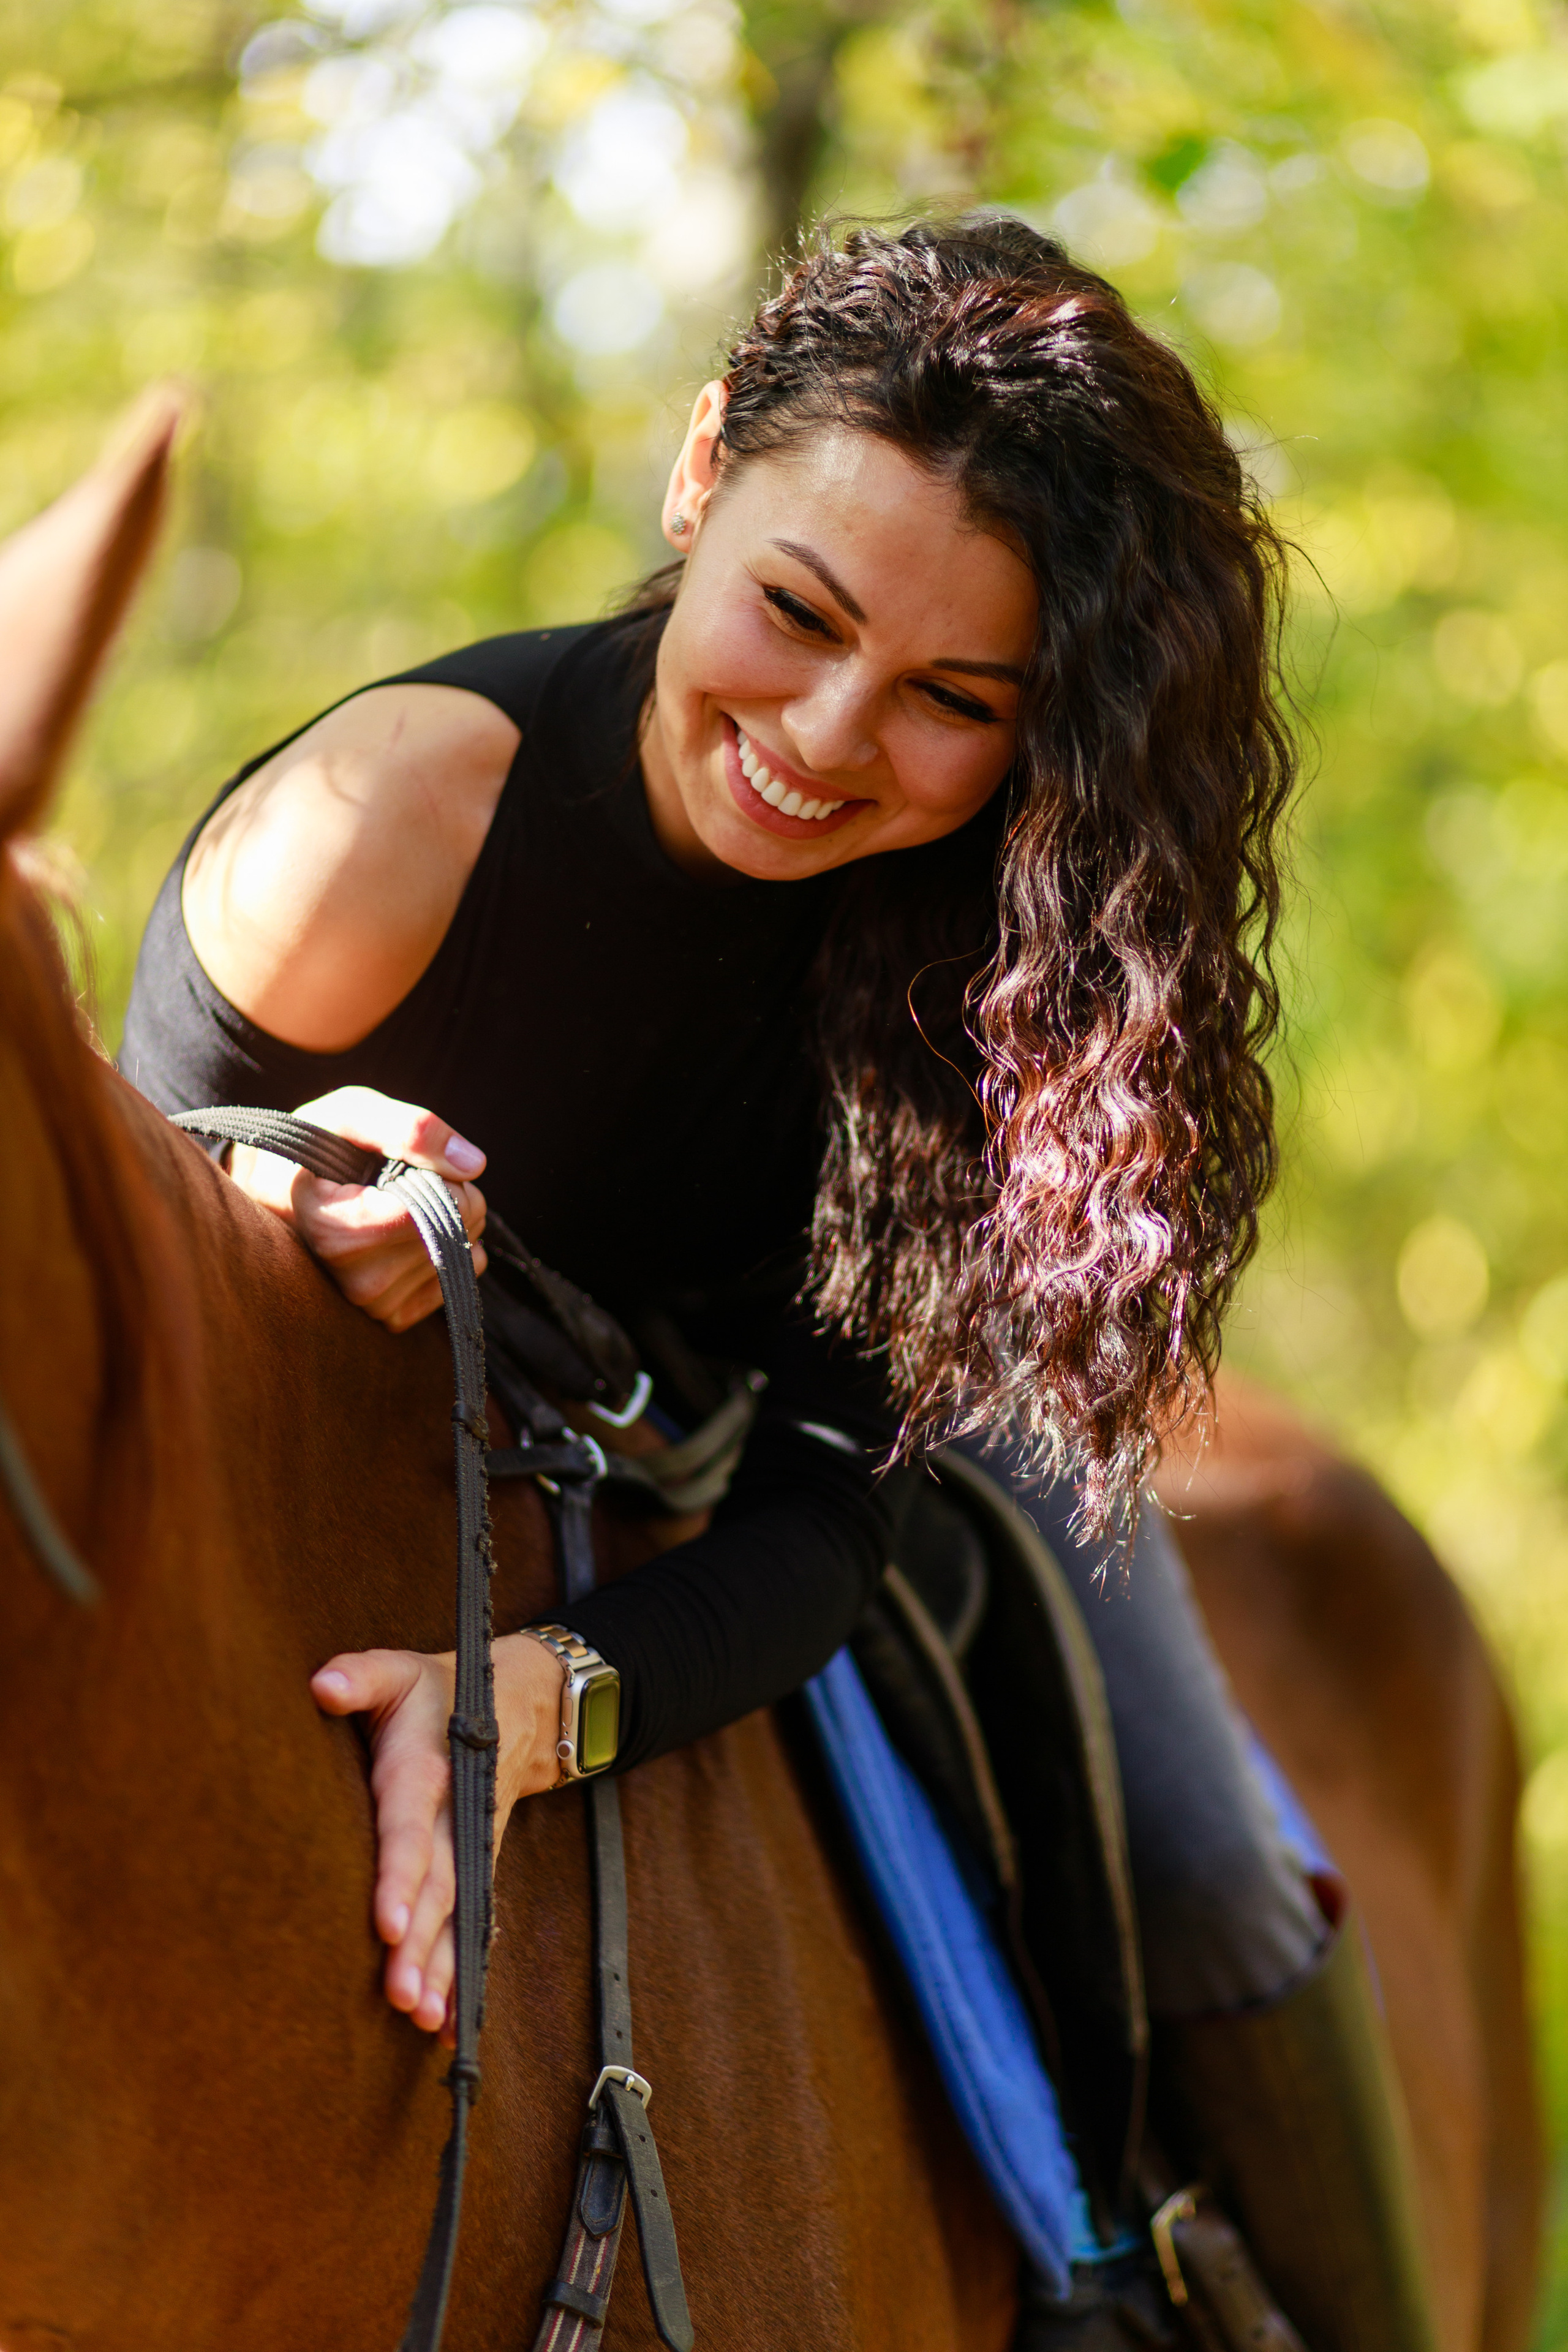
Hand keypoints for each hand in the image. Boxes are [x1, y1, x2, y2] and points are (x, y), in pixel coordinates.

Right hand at [227, 1085, 487, 1330]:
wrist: (279, 1190)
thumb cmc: (318, 1145)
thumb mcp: (354, 1113)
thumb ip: (411, 1130)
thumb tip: (473, 1164)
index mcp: (336, 1230)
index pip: (428, 1211)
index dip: (440, 1178)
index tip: (411, 1164)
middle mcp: (354, 1278)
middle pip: (454, 1233)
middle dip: (452, 1196)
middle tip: (408, 1181)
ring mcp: (374, 1304)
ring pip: (461, 1255)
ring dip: (451, 1222)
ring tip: (403, 1205)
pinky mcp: (393, 1317)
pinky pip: (457, 1279)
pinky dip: (450, 1251)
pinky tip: (412, 1234)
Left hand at [311, 1632, 567, 2043]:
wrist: (517, 1706)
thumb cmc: (434, 1691)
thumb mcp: (397, 1671)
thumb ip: (360, 1675)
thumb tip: (321, 1686)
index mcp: (426, 1772)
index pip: (410, 1829)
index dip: (401, 1876)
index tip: (388, 1925)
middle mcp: (455, 1819)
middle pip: (441, 1889)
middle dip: (423, 1946)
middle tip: (399, 1998)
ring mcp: (472, 1850)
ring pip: (459, 1917)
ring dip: (444, 1970)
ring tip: (423, 2022)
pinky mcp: (476, 1869)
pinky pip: (473, 1925)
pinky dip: (465, 1973)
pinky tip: (450, 2023)